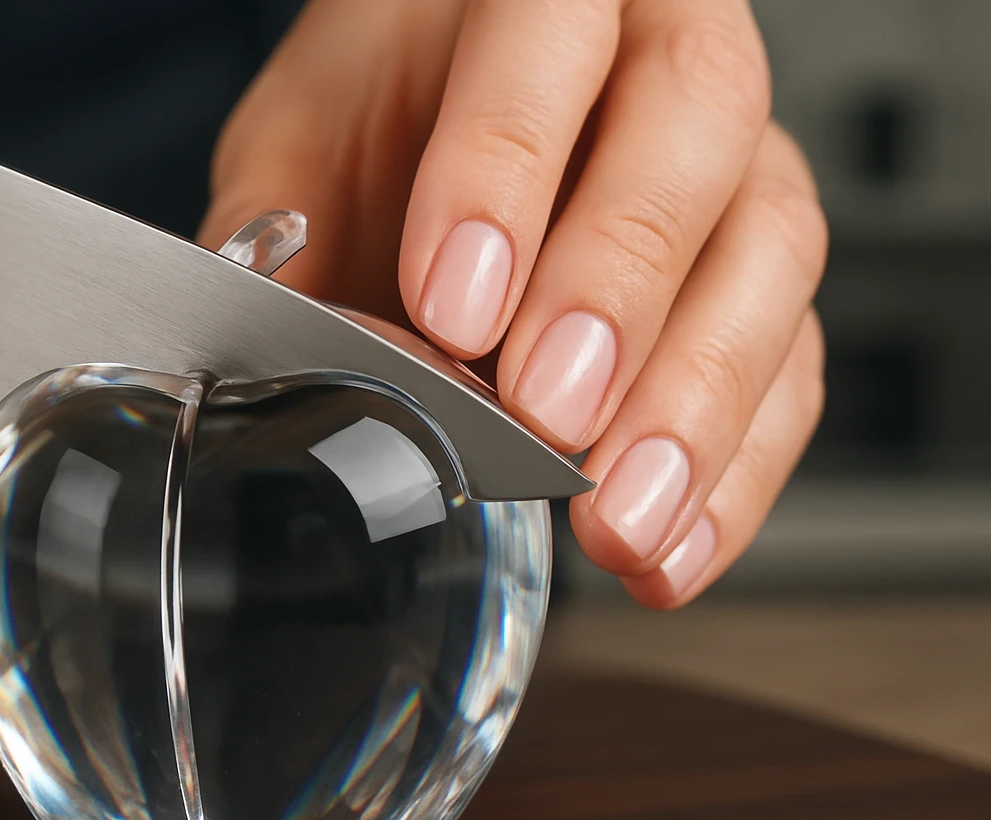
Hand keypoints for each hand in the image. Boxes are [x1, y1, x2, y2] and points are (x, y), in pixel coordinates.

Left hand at [200, 0, 826, 608]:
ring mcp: (736, 161)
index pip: (549, 39)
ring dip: (697, 405)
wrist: (454, 106)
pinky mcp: (759, 270)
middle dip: (616, 290)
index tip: (452, 306)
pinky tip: (670, 545)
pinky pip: (791, 365)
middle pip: (691, 138)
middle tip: (548, 414)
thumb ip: (277, 224)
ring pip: (766, 258)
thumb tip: (250, 351)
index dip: (507, 171)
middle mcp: (667, 53)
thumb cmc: (392, 103)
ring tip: (618, 518)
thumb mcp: (306, 132)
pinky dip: (736, 470)